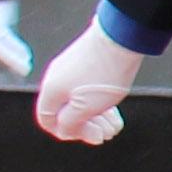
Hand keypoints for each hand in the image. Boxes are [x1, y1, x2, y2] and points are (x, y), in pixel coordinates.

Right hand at [35, 26, 142, 145]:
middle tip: (108, 133)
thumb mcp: (86, 107)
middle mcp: (57, 78)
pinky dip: (102, 102)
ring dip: (98, 117)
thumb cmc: (105, 72)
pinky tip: (116, 111)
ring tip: (116, 126)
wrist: (123, 36)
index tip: (89, 136)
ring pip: (81, 101)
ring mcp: (73, 68)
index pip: (47, 119)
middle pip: (66, 111)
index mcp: (51, 90)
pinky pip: (90, 89)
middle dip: (88, 126)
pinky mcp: (89, 61)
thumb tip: (65, 131)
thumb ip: (71, 123)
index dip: (66, 132)